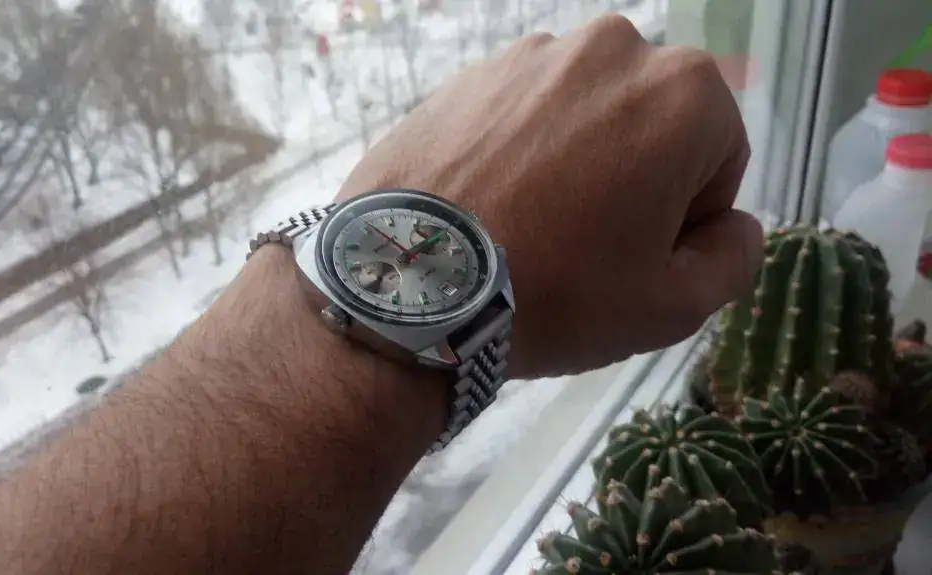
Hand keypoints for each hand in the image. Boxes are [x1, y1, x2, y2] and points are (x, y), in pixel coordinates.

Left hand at [336, 15, 761, 377]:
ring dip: (575, 163)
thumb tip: (735, 225)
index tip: (632, 257)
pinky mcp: (468, 73)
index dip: (685, 221)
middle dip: (634, 180)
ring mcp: (530, 53)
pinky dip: (519, 152)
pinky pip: (521, 116)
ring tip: (528, 227)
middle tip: (582, 246)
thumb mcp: (673, 306)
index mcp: (683, 91)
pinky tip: (489, 205)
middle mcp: (612, 48)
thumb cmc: (555, 294)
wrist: (409, 284)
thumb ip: (735, 257)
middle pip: (651, 128)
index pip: (719, 160)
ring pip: (584, 119)